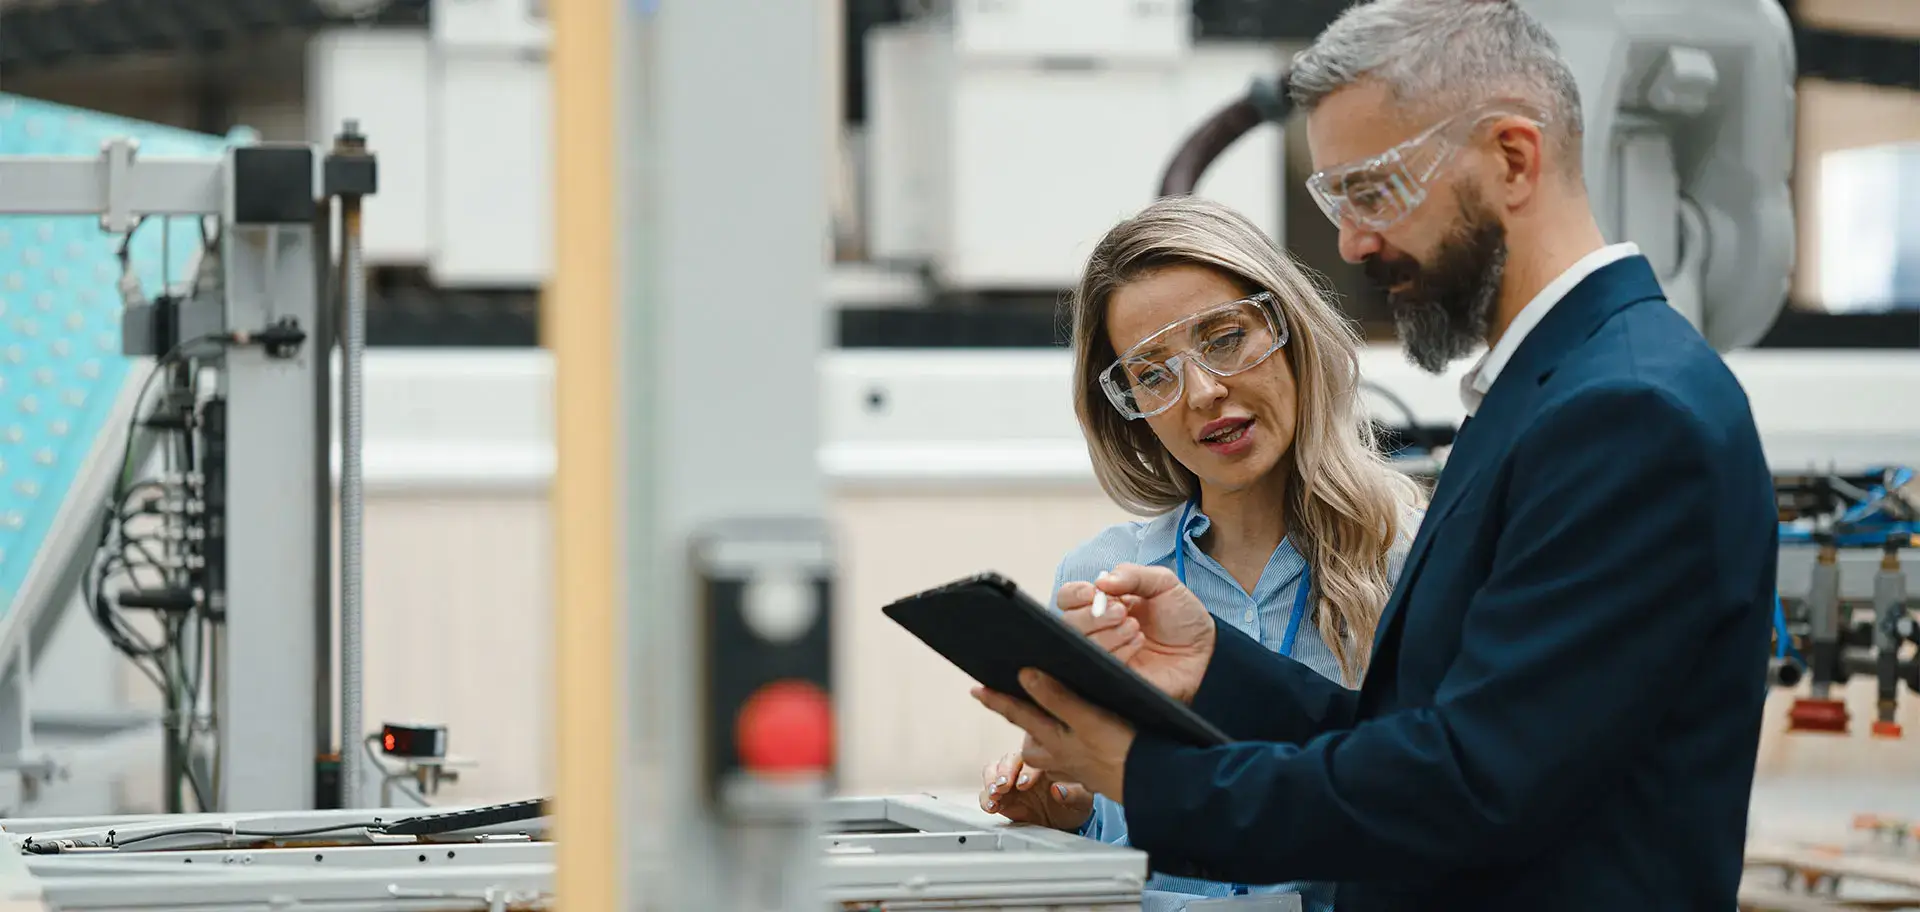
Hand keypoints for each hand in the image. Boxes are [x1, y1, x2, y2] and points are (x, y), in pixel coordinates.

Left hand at [974, 669, 1134, 805]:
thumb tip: (1025, 675)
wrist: (1155, 785)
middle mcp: (1059, 756)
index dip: (995, 700)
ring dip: (1047, 733)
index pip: (1017, 715)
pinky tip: (1082, 738)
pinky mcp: (1092, 771)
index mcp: (1053, 742)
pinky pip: (1070, 756)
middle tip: (1015, 702)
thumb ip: (1055, 698)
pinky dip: (1068, 744)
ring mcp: (1076, 766)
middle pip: (1031, 736)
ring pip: (1050, 748)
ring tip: (1050, 717)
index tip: (976, 690)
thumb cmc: (1123, 755)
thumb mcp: (1087, 720)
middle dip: (1022, 719)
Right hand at [978, 745, 1093, 830]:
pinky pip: (986, 792)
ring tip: (995, 794)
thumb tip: (1059, 790)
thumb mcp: (1082, 801)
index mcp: (1046, 762)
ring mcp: (1011, 780)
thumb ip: (1074, 794)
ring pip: (993, 769)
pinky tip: (991, 806)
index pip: (1033, 758)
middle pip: (1009, 758)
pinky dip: (985, 798)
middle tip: (1004, 785)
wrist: (1064, 822)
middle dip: (1004, 771)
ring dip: (991, 780)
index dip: (1027, 770)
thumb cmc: (1074, 804)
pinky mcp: (1001, 797)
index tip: (1024, 784)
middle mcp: (1026, 767)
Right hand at [1055, 563, 1216, 703]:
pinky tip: (1139, 643)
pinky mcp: (1114, 678)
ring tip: (1135, 627)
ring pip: (1082, 646)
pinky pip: (1102, 666)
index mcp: (1102, 603)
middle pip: (1067, 623)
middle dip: (1091, 616)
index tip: (1093, 592)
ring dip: (1108, 633)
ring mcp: (1103, 656)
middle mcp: (1097, 630)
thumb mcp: (1163, 583)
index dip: (1074, 594)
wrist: (1206, 650)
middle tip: (1120, 611)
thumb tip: (1102, 581)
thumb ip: (1133, 575)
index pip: (1068, 598)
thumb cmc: (1182, 617)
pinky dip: (1119, 651)